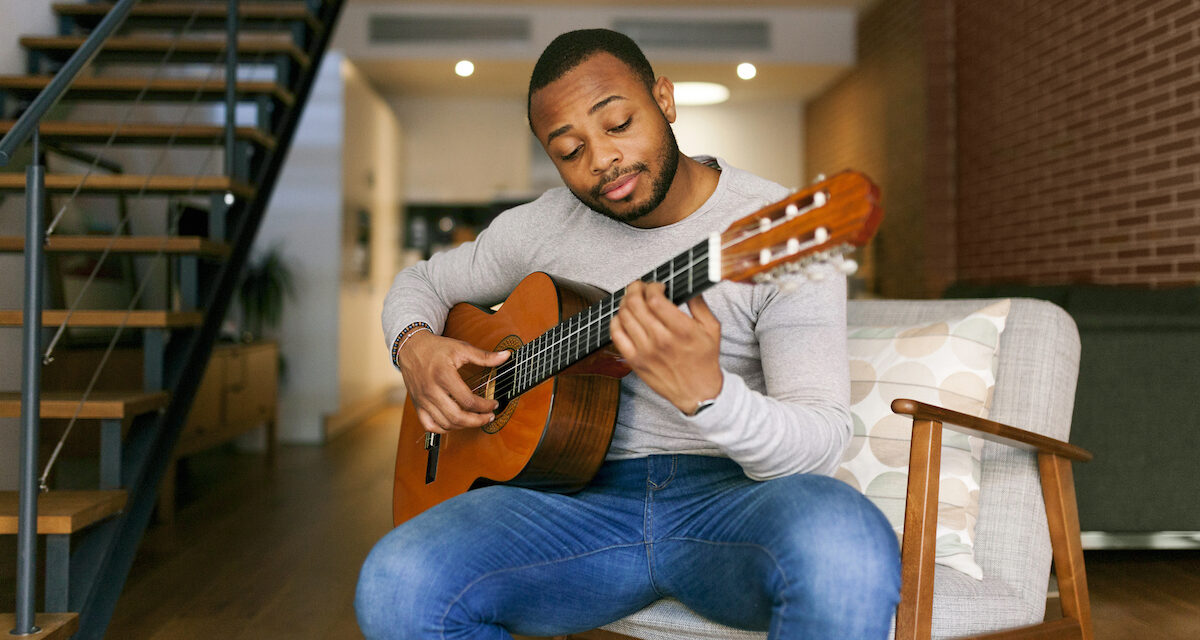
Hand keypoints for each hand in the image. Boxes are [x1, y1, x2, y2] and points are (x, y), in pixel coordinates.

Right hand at [397, 331, 509, 433]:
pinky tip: (455, 423)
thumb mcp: (461, 348)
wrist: (410, 347)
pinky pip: (430, 426)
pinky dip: (444, 429)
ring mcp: (423, 400)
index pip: (468, 400)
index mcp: (444, 376)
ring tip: (475, 420)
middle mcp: (432, 391)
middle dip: (477, 420)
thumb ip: (484, 356)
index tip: (494, 404)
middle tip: (489, 417)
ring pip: (445, 424)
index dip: (485, 406)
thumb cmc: (435, 348)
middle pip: (457, 417)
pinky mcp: (417, 405)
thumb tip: (506, 356)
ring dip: (464, 426)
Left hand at [610, 281, 723, 414]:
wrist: (698, 393)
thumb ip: (699, 304)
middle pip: (636, 305)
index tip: (657, 286)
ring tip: (632, 299)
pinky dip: (616, 321)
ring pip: (624, 316)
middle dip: (635, 289)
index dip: (652, 287)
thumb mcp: (712, 329)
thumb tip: (687, 286)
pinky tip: (623, 317)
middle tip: (640, 287)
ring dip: (626, 302)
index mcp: (682, 330)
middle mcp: (661, 340)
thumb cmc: (704, 361)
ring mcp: (645, 352)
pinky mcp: (635, 361)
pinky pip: (616, 335)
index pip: (656, 299)